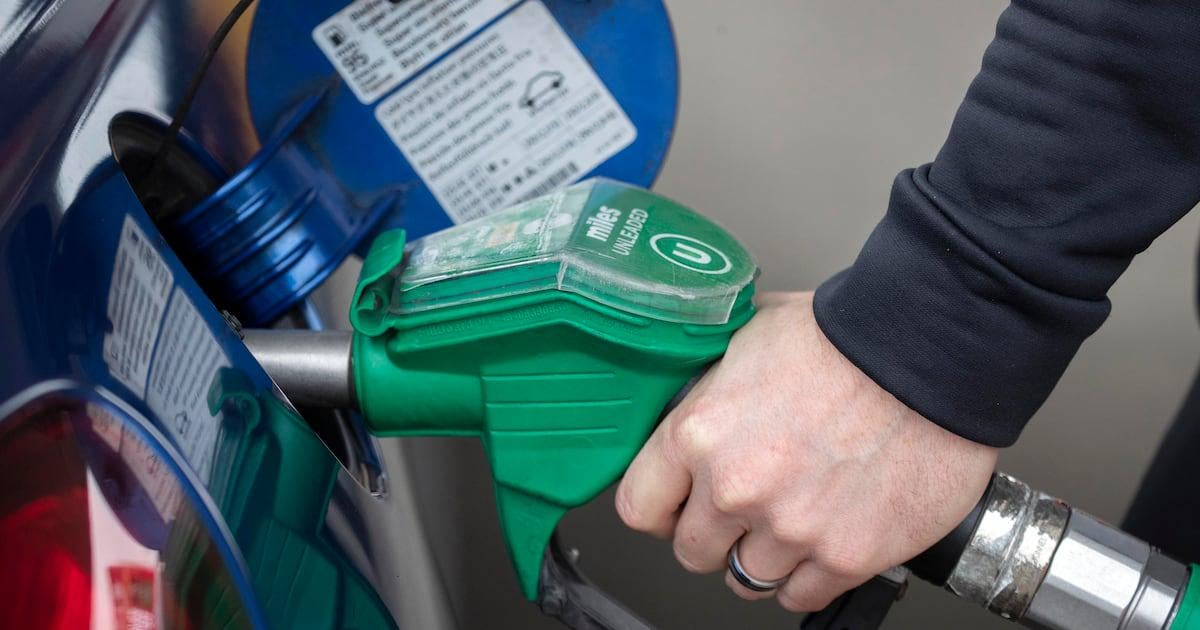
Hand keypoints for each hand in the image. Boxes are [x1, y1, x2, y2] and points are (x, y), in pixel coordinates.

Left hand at [615, 291, 996, 611]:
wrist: (931, 350)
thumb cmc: (846, 333)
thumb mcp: (747, 337)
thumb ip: (711, 386)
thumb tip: (689, 395)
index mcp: (699, 433)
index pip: (638, 507)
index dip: (659, 507)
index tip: (675, 505)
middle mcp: (736, 488)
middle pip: (691, 551)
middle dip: (713, 533)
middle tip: (743, 509)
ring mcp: (791, 528)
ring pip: (746, 580)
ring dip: (762, 556)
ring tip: (789, 520)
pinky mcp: (847, 556)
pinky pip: (802, 596)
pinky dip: (808, 576)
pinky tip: (821, 539)